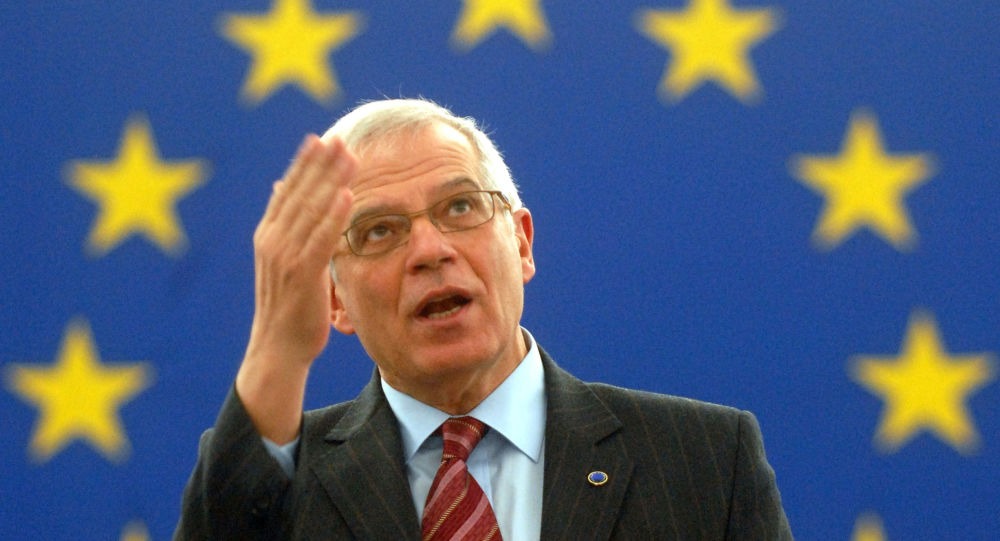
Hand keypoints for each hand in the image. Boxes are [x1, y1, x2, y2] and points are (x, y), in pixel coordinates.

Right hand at [237, 135, 356, 442]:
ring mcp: (284, 256)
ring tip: (348, 156)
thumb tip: (283, 188)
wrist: (277, 349)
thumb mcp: (284, 260)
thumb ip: (286, 224)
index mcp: (269, 235)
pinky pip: (319, 239)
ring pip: (309, 210)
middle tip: (338, 137)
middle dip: (319, 164)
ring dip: (330, 181)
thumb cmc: (287, 306)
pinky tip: (347, 196)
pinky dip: (332, 216)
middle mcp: (272, 240)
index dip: (304, 164)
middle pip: (298, 193)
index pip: (288, 191)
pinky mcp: (300, 274)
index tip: (321, 139)